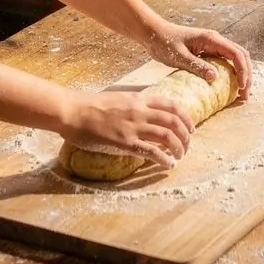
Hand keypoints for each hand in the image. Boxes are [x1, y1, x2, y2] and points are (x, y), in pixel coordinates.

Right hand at [59, 89, 193, 169]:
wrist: (73, 111)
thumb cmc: (89, 105)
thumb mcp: (117, 99)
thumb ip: (133, 106)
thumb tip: (143, 115)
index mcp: (139, 99)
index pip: (171, 104)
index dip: (185, 116)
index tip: (190, 126)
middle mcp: (141, 111)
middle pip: (174, 121)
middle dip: (186, 135)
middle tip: (188, 145)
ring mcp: (134, 127)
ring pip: (168, 136)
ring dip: (179, 148)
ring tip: (180, 156)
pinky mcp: (126, 142)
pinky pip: (152, 152)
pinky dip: (164, 159)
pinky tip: (168, 165)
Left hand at [146, 23, 252, 98]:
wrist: (153, 33)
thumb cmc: (164, 42)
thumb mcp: (179, 56)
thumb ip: (197, 66)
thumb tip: (216, 78)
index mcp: (211, 39)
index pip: (236, 54)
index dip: (243, 71)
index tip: (241, 87)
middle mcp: (216, 41)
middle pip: (241, 56)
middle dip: (246, 75)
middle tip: (245, 95)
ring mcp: (212, 46)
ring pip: (235, 59)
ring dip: (241, 74)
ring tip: (241, 93)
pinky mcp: (207, 52)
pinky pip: (224, 63)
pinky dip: (230, 74)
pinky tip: (228, 87)